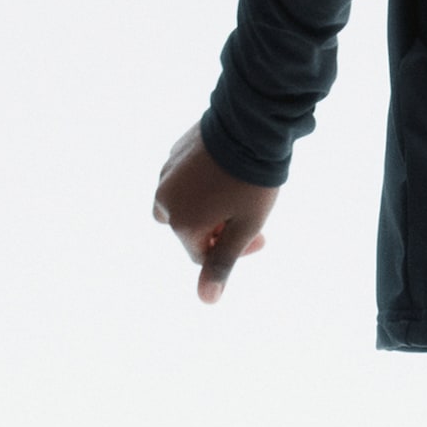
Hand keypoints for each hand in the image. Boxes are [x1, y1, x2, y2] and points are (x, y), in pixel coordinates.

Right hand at [151, 124, 279, 303]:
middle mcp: (165, 200)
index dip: (234, 251)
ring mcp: (166, 174)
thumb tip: (206, 301)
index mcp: (181, 223)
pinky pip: (183, 180)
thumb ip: (222, 263)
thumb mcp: (244, 228)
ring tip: (233, 197)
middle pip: (190, 231)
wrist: (251, 125)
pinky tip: (225, 175)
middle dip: (218, 230)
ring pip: (183, 205)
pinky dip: (201, 185)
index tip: (260, 236)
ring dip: (206, 209)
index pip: (203, 255)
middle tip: (249, 217)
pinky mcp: (174, 154)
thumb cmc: (252, 181)